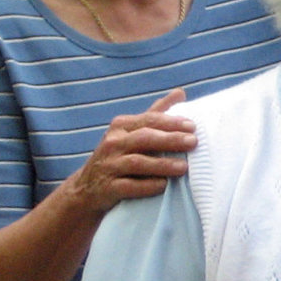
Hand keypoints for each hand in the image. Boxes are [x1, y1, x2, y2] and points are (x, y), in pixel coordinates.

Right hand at [68, 90, 196, 214]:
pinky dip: (147, 186)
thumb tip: (181, 92)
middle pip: (144, 138)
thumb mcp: (133, 132)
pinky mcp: (107, 188)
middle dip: (170, 139)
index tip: (193, 126)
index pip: (149, 120)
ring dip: (161, 164)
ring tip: (183, 167)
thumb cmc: (119, 155)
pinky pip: (128, 186)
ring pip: (136, 162)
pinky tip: (163, 186)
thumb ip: (156, 113)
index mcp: (121, 126)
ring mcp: (108, 165)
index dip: (171, 122)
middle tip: (193, 142)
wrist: (87, 188)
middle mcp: (113, 143)